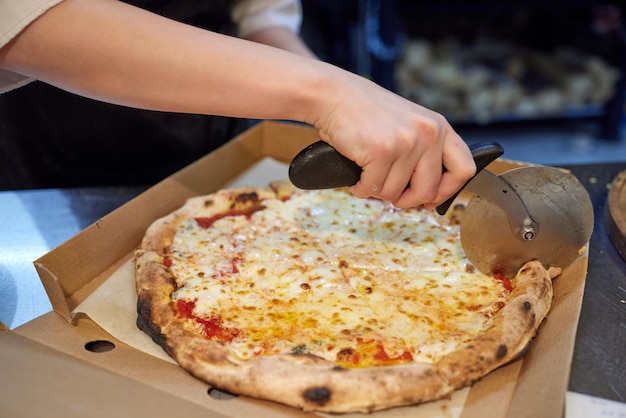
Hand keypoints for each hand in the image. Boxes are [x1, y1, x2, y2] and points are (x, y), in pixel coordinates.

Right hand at [311, 71, 474, 208]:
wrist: (334, 95)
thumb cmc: (365, 113)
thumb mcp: (408, 125)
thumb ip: (423, 154)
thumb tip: (428, 198)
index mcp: (439, 127)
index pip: (464, 169)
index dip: (448, 191)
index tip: (430, 199)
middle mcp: (429, 133)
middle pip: (429, 191)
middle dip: (406, 199)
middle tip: (389, 191)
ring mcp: (406, 142)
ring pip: (396, 193)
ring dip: (377, 191)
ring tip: (367, 172)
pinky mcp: (382, 151)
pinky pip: (374, 189)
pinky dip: (361, 188)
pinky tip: (357, 173)